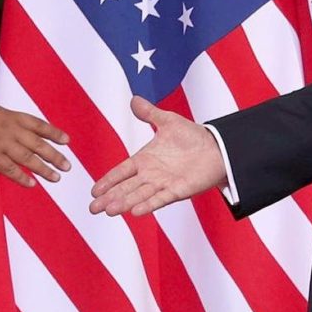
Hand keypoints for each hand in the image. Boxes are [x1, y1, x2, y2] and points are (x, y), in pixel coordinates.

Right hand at [0, 90, 70, 186]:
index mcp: (9, 116)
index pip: (37, 125)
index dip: (53, 133)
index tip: (67, 141)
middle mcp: (10, 130)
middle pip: (38, 144)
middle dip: (55, 155)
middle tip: (68, 166)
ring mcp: (1, 144)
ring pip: (28, 158)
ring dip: (44, 169)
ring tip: (56, 178)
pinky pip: (10, 170)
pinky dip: (22, 178)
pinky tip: (32, 185)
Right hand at [90, 96, 225, 215]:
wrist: (218, 148)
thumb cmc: (193, 136)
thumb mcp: (168, 121)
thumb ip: (150, 114)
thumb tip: (134, 99)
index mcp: (145, 159)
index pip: (121, 172)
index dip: (108, 181)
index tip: (94, 191)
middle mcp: (151, 174)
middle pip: (125, 188)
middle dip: (109, 198)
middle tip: (93, 209)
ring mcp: (163, 184)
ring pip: (139, 195)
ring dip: (124, 203)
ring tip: (109, 211)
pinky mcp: (178, 190)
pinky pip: (160, 199)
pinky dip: (148, 205)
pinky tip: (135, 212)